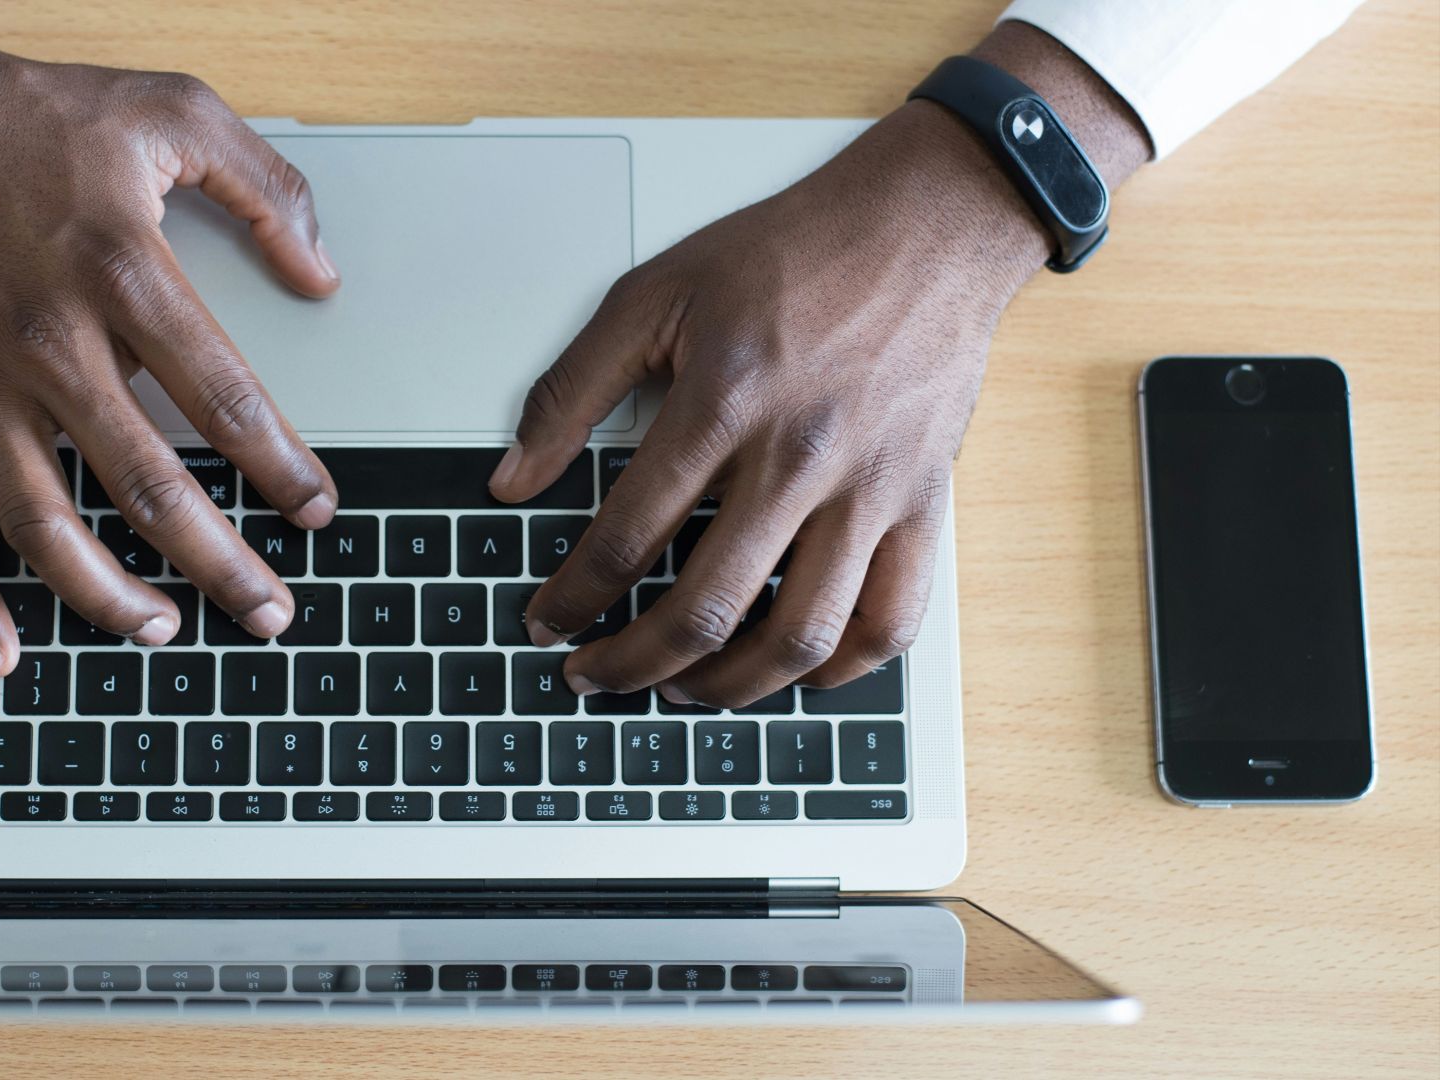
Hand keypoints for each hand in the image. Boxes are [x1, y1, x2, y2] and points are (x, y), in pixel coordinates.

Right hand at [0, 1, 338, 676]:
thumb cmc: (33, 114)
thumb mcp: (171, 110)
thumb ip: (264, 187)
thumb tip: (323, 272)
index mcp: (123, 272)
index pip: (223, 398)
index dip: (280, 466)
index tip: (317, 510)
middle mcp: (51, 342)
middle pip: (148, 484)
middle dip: (220, 562)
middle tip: (270, 614)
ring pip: (46, 522)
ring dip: (107, 596)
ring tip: (165, 632)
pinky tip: (2, 648)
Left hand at [489, 103, 1054, 705]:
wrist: (927, 226)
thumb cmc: (791, 256)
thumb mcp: (653, 293)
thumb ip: (571, 389)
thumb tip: (513, 477)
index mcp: (724, 403)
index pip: (626, 537)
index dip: (572, 597)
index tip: (547, 621)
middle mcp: (800, 457)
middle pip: (704, 607)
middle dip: (631, 663)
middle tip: (594, 676)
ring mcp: (870, 489)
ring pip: (798, 636)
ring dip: (727, 686)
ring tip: (682, 689)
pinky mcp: (923, 504)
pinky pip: (890, 621)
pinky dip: (838, 669)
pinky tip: (793, 671)